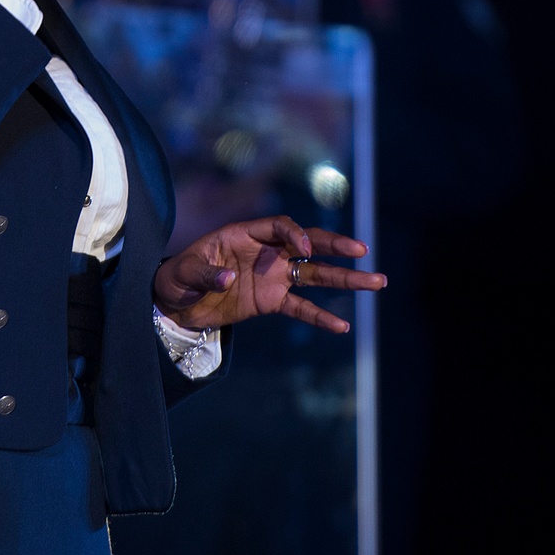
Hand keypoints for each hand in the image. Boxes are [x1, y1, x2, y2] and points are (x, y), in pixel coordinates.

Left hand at [153, 215, 385, 333]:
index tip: (303, 250)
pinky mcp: (272, 301)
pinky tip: (343, 327)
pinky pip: (302, 307)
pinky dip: (321, 317)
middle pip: (308, 244)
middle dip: (335, 246)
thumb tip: (229, 281)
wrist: (177, 302)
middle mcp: (266, 252)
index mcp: (246, 234)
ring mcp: (273, 276)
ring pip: (316, 274)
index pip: (280, 226)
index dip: (295, 234)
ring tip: (377, 282)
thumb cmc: (178, 278)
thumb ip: (205, 274)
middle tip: (362, 250)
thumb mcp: (183, 273)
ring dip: (346, 278)